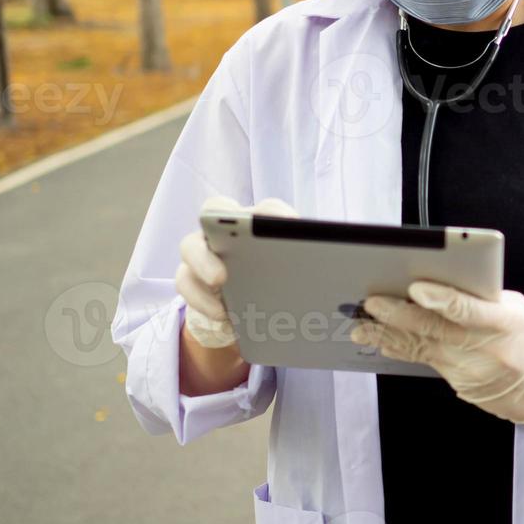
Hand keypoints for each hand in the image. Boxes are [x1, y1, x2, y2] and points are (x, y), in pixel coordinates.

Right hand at [177, 195, 297, 347]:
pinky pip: (184, 282)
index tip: (291, 226)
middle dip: (224, 222)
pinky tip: (222, 315)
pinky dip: (200, 299)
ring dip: (203, 263)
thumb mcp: (294, 273)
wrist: (250, 309)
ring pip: (189, 244)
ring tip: (220, 284)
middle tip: (245, 241)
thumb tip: (339, 271)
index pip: (267, 208)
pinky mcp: (188, 275)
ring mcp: (203, 249)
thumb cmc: (277, 281)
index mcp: (258, 222)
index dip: (277, 214)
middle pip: (214, 209)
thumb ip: (307, 263)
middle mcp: (227, 229)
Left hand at [351, 280, 523, 458]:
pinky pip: (424, 362)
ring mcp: (469, 371)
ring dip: (387, 335)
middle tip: (372, 303)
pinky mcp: (458, 384)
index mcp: (505, 324)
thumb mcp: (518, 311)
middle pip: (435, 330)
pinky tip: (380, 341)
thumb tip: (442, 282)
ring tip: (361, 326)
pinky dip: (400, 349)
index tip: (415, 288)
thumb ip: (483, 298)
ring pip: (421, 348)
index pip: (468, 310)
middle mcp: (484, 349)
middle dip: (398, 315)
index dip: (440, 299)